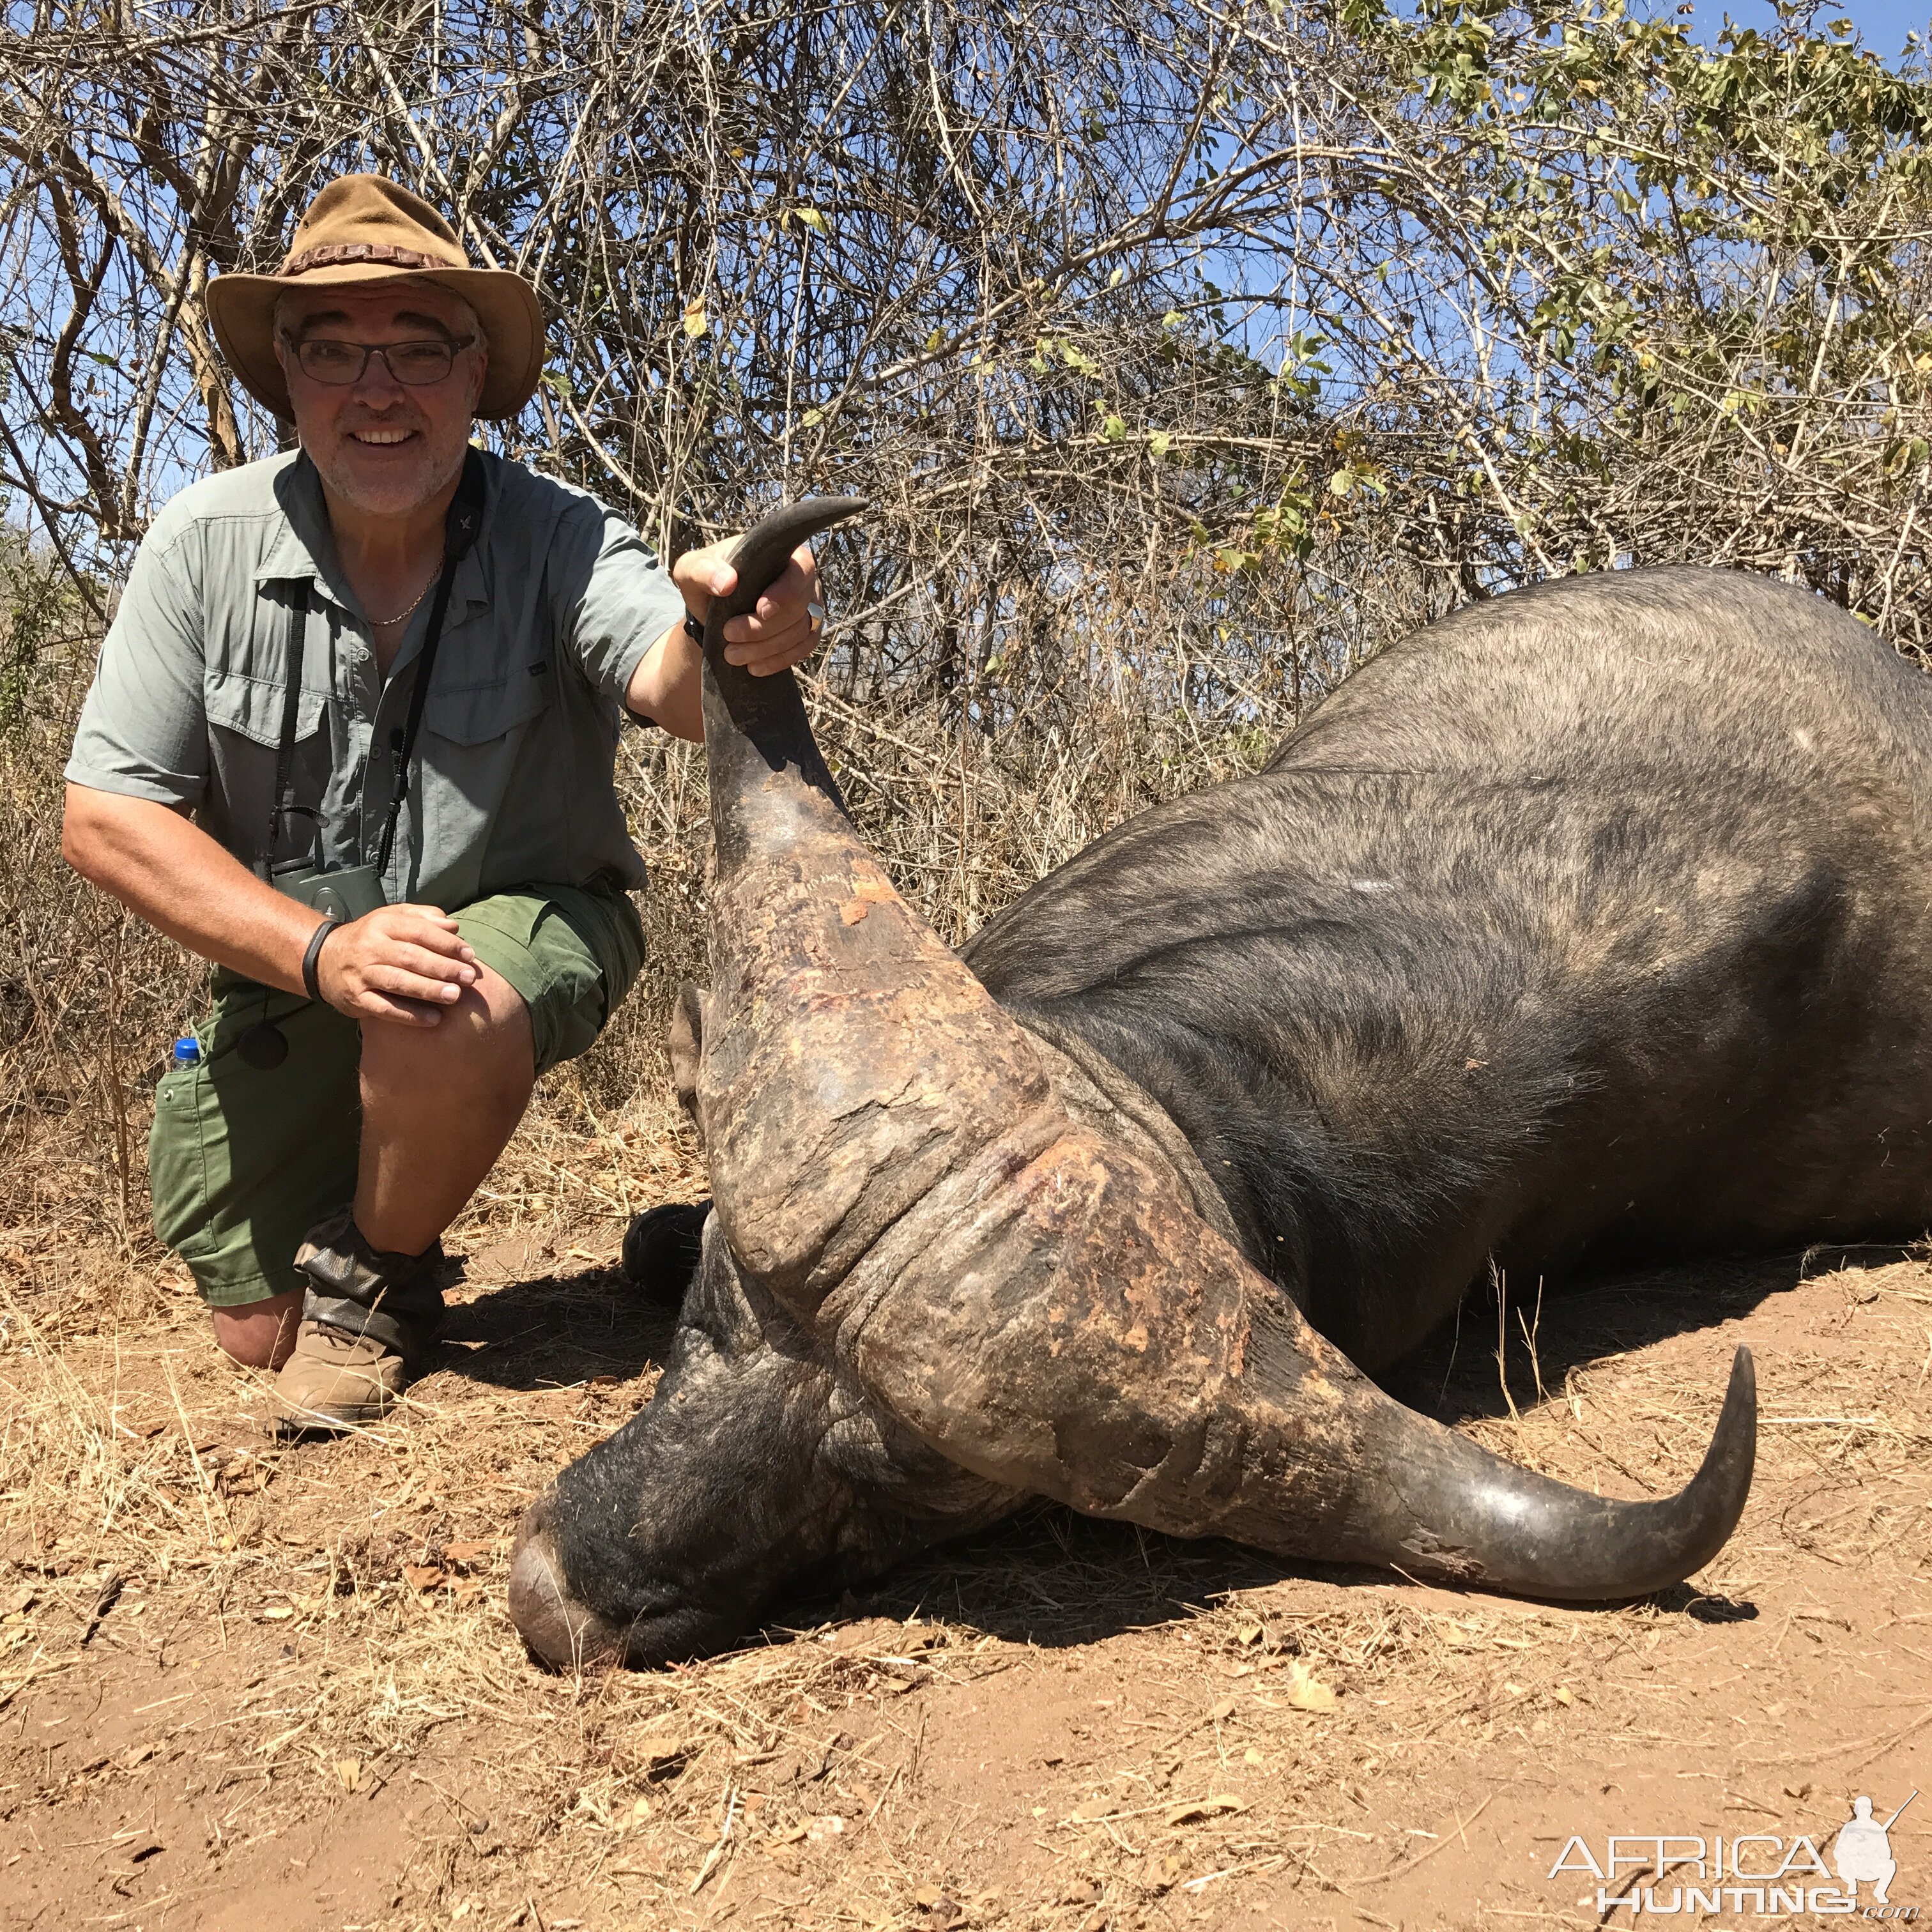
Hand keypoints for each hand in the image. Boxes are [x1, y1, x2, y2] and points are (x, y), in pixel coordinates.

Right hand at [313, 903, 478, 1025]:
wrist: (324, 959)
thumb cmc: (371, 938)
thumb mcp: (392, 919)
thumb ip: (423, 919)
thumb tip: (454, 926)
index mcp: (382, 925)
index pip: (418, 931)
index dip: (445, 943)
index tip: (469, 954)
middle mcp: (370, 948)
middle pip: (410, 957)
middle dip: (442, 967)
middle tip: (469, 977)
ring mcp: (362, 975)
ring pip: (397, 982)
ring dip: (428, 990)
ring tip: (455, 996)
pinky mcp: (357, 999)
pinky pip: (385, 1008)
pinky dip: (410, 1015)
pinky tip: (433, 1019)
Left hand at [674, 538, 824, 674]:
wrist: (714, 608)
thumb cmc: (706, 581)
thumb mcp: (692, 570)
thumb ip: (703, 571)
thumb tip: (728, 583)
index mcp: (782, 553)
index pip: (800, 570)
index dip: (785, 593)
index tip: (760, 610)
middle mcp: (802, 578)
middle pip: (798, 608)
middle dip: (762, 628)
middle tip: (729, 635)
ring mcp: (809, 606)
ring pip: (799, 632)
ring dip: (765, 648)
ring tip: (732, 655)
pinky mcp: (807, 631)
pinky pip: (803, 649)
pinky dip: (778, 660)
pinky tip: (754, 667)